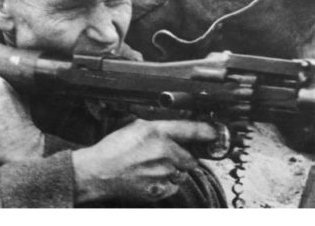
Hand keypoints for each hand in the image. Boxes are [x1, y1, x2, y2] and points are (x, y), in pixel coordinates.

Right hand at [71, 119, 216, 203]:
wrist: (98, 172)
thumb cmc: (114, 149)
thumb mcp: (137, 126)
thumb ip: (160, 126)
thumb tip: (179, 128)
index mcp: (158, 133)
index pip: (192, 130)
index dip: (208, 132)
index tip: (216, 134)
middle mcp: (164, 152)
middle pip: (190, 157)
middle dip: (183, 157)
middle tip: (167, 155)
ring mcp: (162, 173)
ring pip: (182, 172)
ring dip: (175, 170)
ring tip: (154, 166)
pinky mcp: (158, 190)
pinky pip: (173, 185)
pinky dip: (167, 182)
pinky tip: (151, 176)